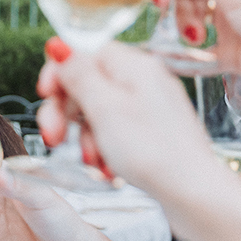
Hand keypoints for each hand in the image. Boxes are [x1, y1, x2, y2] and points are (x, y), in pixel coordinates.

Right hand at [37, 40, 235, 203]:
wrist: (195, 194)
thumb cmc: (154, 153)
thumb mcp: (105, 109)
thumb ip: (79, 74)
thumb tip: (59, 45)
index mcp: (135, 67)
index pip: (85, 52)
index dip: (60, 73)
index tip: (45, 94)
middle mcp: (144, 81)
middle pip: (89, 82)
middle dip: (67, 111)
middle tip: (55, 137)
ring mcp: (150, 107)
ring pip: (100, 110)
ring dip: (85, 135)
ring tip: (90, 161)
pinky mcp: (153, 133)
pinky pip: (117, 130)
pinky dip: (104, 147)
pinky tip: (106, 167)